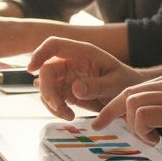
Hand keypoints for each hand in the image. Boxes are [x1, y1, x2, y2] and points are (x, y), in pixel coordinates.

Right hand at [28, 37, 145, 119]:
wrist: (131, 97)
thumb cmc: (127, 83)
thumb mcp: (116, 84)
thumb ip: (97, 86)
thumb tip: (75, 89)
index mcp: (83, 52)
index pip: (54, 45)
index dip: (39, 53)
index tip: (31, 69)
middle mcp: (71, 62)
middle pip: (46, 70)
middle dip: (47, 90)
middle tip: (58, 107)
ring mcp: (67, 77)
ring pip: (46, 86)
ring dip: (51, 102)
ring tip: (68, 116)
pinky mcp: (67, 91)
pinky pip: (53, 98)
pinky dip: (56, 109)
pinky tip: (68, 116)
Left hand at [91, 70, 161, 160]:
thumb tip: (146, 122)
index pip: (136, 88)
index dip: (116, 104)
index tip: (103, 117)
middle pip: (127, 93)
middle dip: (110, 111)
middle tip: (100, 125)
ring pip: (132, 103)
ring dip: (134, 126)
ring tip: (151, 138)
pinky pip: (142, 116)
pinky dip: (142, 131)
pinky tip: (158, 140)